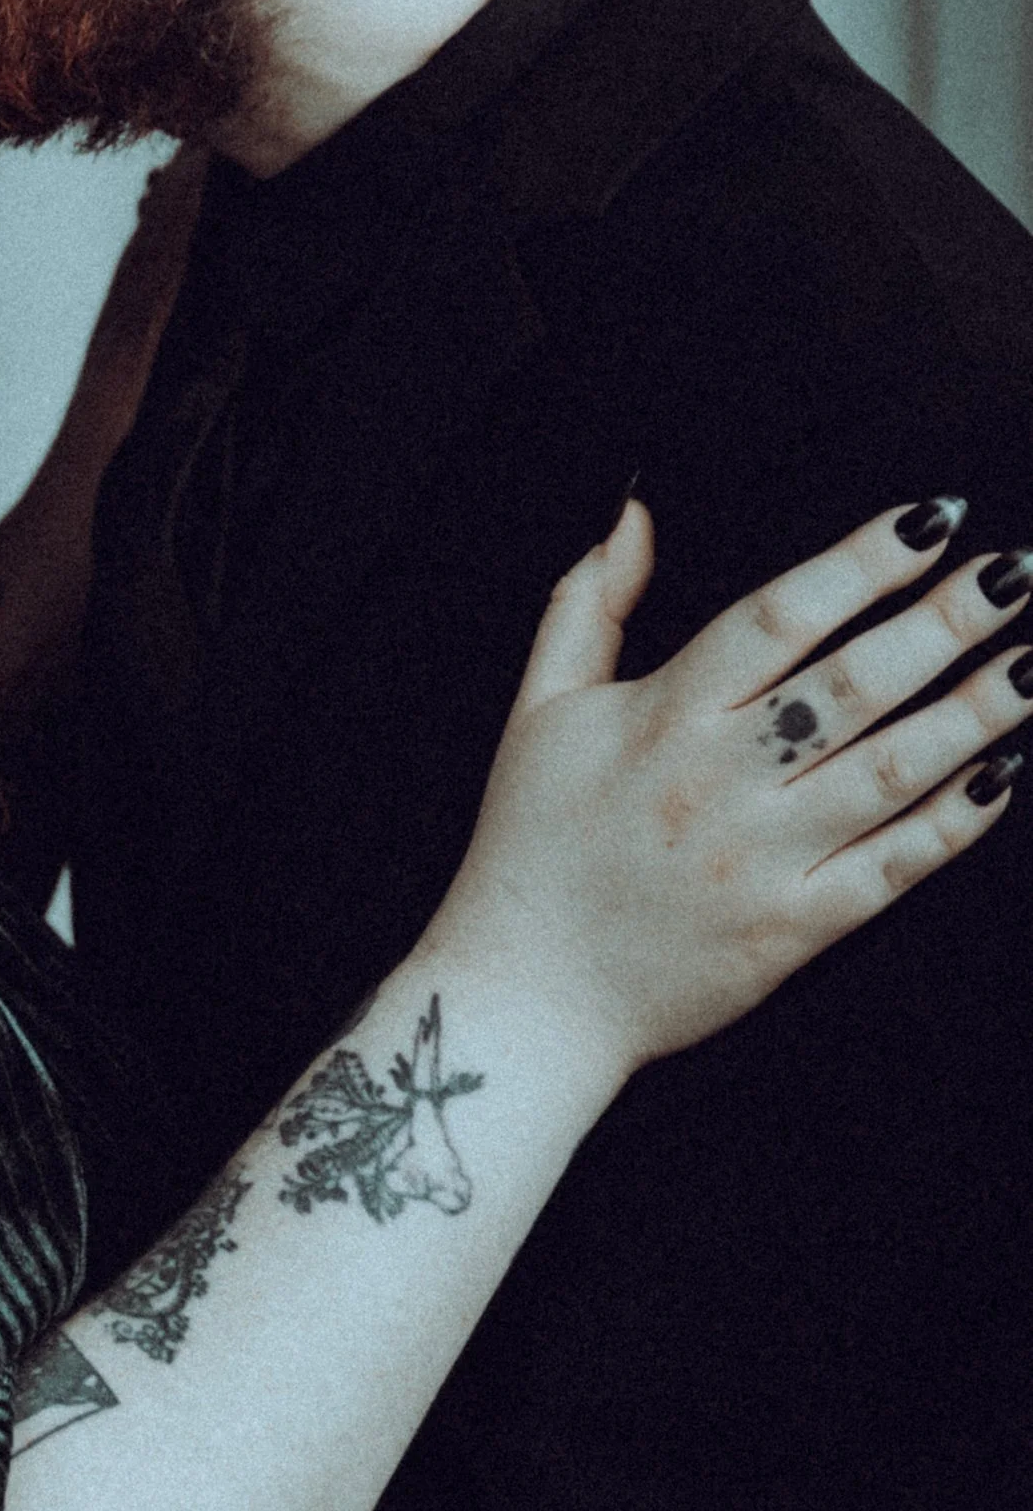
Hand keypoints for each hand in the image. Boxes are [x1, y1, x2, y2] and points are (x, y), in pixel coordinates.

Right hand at [436, 500, 1024, 1077]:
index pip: (778, 617)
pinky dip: (954, 823)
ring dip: (974, 711)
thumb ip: (587, 601)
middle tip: (1016, 572)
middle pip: (852, 684)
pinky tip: (1004, 776)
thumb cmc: (529, 848)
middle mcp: (718, 782)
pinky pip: (892, 867)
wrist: (526, 996)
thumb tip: (636, 514)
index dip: (861, 563)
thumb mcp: (538, 708)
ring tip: (1031, 661)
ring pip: (890, 770)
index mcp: (660, 717)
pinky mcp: (793, 930)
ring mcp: (761, 859)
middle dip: (944, 621)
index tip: (931, 520)